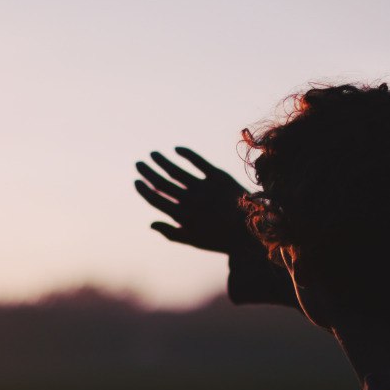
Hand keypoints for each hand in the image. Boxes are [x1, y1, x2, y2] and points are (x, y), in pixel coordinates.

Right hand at [134, 147, 259, 254]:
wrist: (252, 231)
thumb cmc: (221, 238)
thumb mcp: (195, 240)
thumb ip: (171, 233)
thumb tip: (150, 223)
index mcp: (183, 216)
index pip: (156, 200)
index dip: (144, 189)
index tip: (136, 181)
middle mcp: (191, 200)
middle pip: (163, 183)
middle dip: (148, 172)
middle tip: (139, 163)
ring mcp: (204, 187)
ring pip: (176, 171)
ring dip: (162, 161)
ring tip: (153, 154)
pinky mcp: (219, 177)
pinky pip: (198, 161)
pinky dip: (186, 154)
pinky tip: (176, 149)